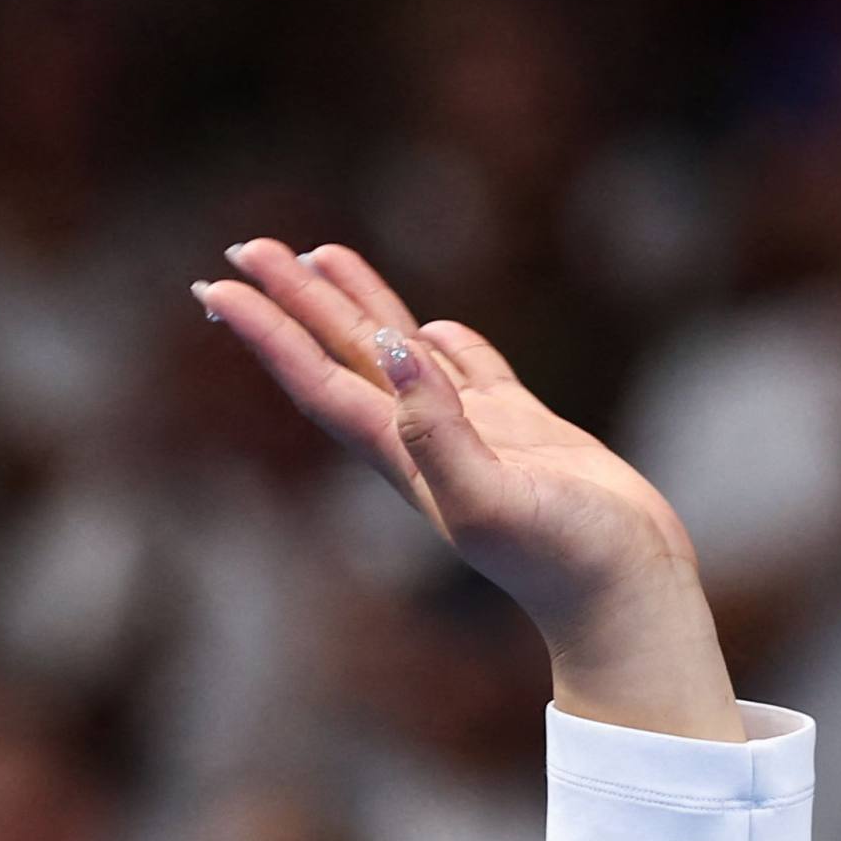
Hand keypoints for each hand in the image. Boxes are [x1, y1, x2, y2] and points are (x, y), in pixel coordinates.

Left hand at [198, 239, 739, 739]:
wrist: (623, 593)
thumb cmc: (563, 559)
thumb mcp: (493, 499)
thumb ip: (438, 431)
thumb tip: (394, 352)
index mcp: (403, 454)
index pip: (317, 380)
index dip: (267, 332)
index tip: (217, 286)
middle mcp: (422, 441)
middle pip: (343, 354)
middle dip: (295, 301)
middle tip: (248, 247)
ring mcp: (472, 434)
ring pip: (399, 352)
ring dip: (356, 307)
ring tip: (318, 255)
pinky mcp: (522, 431)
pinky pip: (468, 372)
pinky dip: (442, 344)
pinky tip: (425, 327)